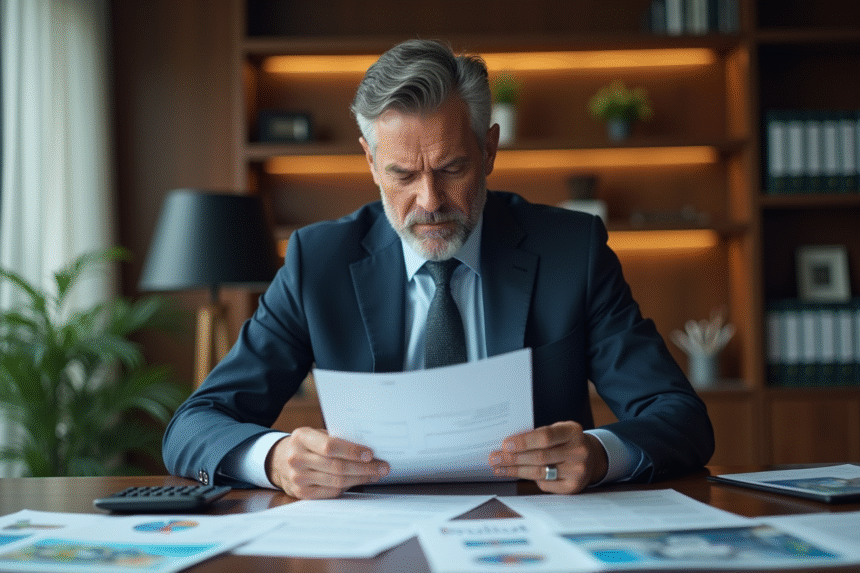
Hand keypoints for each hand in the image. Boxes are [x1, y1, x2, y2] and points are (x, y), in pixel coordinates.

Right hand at [265, 427, 389, 498]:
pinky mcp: (302, 493)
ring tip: (375, 474)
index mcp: (301, 437)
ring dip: (360, 478)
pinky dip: (349, 486)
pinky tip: (360, 481)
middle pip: (336, 466)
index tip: (371, 454)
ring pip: (337, 481)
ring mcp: (298, 478)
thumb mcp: (315, 434)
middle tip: (382, 467)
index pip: (330, 446)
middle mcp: (297, 458)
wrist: (280, 461)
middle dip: (364, 468)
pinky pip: (331, 492)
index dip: (352, 451)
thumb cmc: (306, 445)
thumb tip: (367, 449)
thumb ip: (336, 439)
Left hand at [488, 421, 607, 493]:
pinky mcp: (573, 487)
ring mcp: (577, 471)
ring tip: (498, 467)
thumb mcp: (559, 430)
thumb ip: (539, 435)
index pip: (546, 437)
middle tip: (495, 458)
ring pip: (539, 472)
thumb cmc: (566, 441)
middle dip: (513, 458)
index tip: (505, 444)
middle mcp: (578, 451)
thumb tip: (508, 444)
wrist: (591, 457)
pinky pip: (545, 484)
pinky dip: (529, 478)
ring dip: (515, 470)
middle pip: (540, 457)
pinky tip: (515, 474)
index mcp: (573, 431)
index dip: (524, 441)